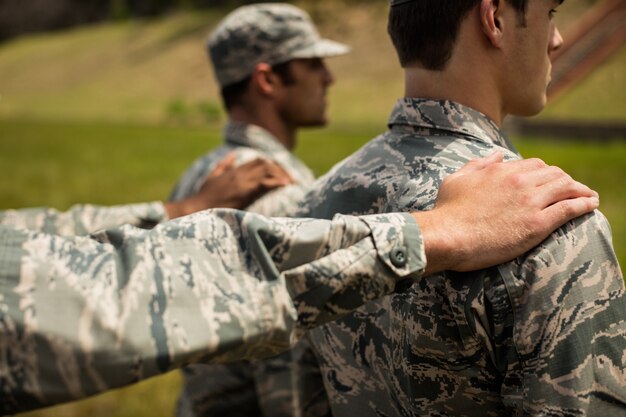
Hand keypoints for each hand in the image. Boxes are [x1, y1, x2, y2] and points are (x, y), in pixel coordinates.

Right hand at [165, 154, 292, 217]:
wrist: (197, 207)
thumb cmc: (204, 196)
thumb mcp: (212, 176)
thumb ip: (223, 165)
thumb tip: (232, 156)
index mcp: (234, 170)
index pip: (258, 161)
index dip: (272, 165)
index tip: (283, 173)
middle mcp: (240, 173)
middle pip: (265, 163)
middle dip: (280, 169)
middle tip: (291, 179)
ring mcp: (243, 181)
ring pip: (267, 169)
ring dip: (282, 174)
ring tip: (292, 182)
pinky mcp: (245, 191)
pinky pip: (265, 182)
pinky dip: (277, 181)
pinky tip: (286, 185)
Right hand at [412, 152, 598, 272]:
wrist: (448, 235)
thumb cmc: (446, 211)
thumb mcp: (456, 179)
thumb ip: (478, 164)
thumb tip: (496, 154)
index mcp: (501, 171)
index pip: (533, 165)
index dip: (545, 173)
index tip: (549, 181)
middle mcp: (519, 181)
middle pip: (554, 173)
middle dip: (565, 180)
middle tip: (571, 189)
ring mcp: (530, 202)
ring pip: (566, 187)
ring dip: (580, 190)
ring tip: (588, 196)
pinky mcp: (537, 223)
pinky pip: (570, 208)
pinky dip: (584, 204)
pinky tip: (591, 205)